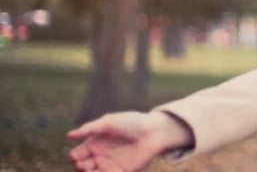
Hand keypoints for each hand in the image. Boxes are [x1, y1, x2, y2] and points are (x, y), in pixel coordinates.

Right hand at [68, 111, 192, 171]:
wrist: (153, 131)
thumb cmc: (131, 123)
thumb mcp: (108, 122)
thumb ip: (90, 128)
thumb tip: (69, 135)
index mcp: (94, 143)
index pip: (78, 154)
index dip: (74, 157)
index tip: (77, 157)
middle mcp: (100, 155)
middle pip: (82, 166)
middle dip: (80, 167)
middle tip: (84, 165)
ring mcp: (110, 165)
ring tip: (91, 169)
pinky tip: (103, 171)